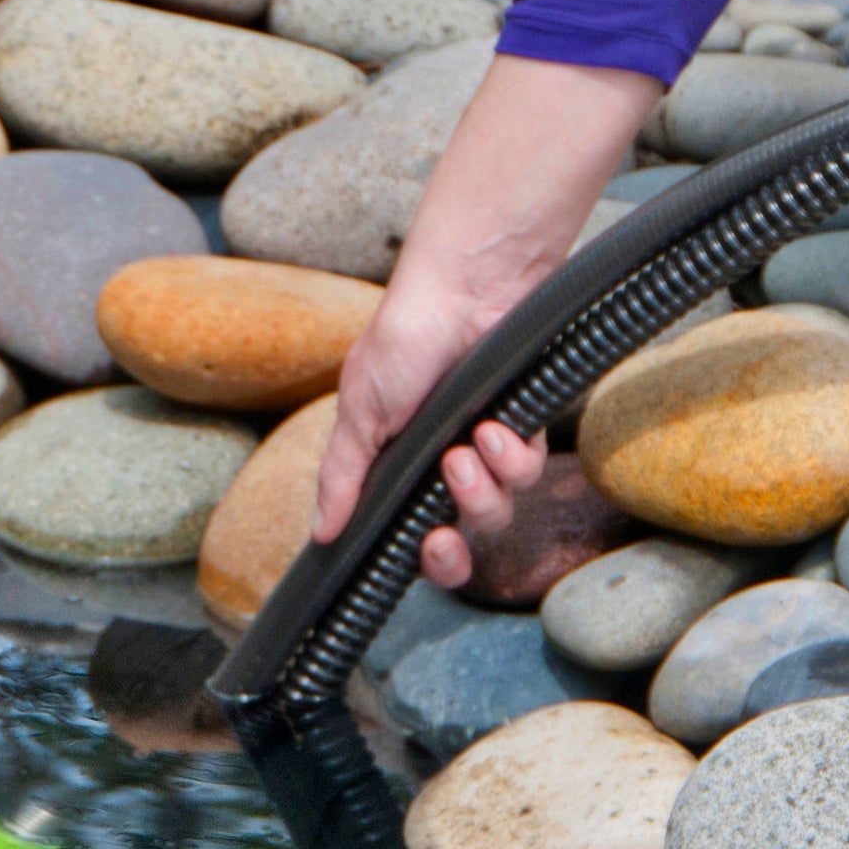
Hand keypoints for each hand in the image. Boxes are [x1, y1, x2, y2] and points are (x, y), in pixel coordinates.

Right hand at [320, 259, 553, 591]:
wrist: (463, 289)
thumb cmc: (404, 337)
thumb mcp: (360, 409)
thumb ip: (342, 475)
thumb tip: (321, 532)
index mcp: (399, 464)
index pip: (413, 533)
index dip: (426, 558)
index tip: (424, 550)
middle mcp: (442, 462)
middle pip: (461, 538)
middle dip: (454, 550)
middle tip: (441, 535)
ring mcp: (484, 447)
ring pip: (496, 509)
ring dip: (479, 491)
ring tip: (462, 453)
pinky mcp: (523, 426)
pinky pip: (527, 471)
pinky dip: (511, 459)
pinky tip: (492, 429)